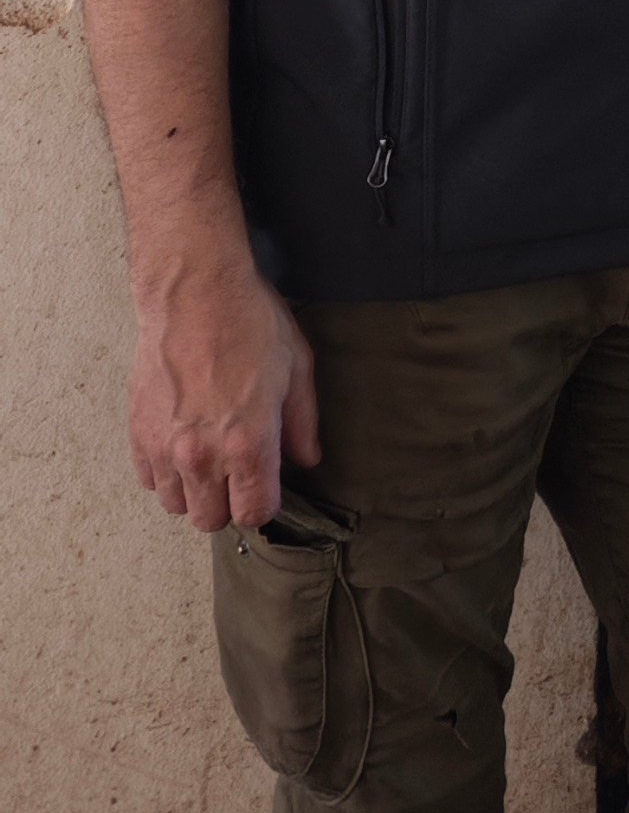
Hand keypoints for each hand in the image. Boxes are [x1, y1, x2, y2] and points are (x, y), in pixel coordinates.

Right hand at [129, 252, 320, 530]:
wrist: (196, 292)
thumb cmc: (249, 322)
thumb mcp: (296, 367)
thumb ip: (302, 422)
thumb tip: (306, 458)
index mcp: (248, 443)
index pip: (255, 512)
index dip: (265, 502)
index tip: (266, 485)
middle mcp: (203, 455)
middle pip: (211, 520)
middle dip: (228, 502)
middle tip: (236, 471)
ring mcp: (165, 447)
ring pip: (176, 505)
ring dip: (194, 490)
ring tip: (208, 456)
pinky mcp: (138, 434)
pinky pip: (149, 480)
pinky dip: (165, 472)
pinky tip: (181, 442)